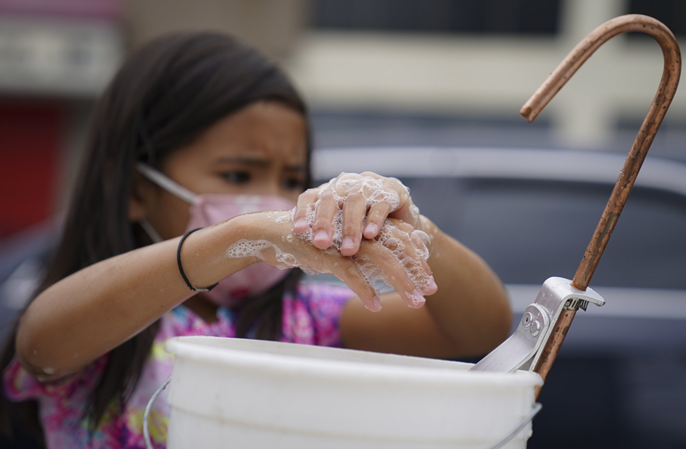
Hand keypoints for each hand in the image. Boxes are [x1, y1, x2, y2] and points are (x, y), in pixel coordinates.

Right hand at [229, 211, 436, 310]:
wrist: (270, 234)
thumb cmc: (308, 243)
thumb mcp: (339, 252)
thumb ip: (360, 259)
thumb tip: (383, 277)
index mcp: (363, 226)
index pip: (400, 240)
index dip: (417, 262)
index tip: (430, 284)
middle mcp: (358, 229)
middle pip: (398, 248)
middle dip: (417, 272)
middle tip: (431, 293)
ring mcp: (343, 239)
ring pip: (381, 260)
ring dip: (401, 282)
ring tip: (416, 302)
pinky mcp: (326, 252)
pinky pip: (351, 272)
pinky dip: (365, 290)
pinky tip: (375, 306)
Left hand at [292, 172, 422, 255]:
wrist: (404, 226)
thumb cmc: (365, 234)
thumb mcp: (342, 235)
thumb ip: (326, 240)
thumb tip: (299, 258)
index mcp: (329, 192)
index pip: (310, 197)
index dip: (303, 212)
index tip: (297, 231)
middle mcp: (347, 184)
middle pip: (331, 198)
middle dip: (324, 221)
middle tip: (320, 243)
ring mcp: (370, 184)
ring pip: (355, 200)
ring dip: (351, 226)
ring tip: (349, 250)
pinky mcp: (393, 190)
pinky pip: (381, 203)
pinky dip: (374, 219)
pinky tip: (370, 234)